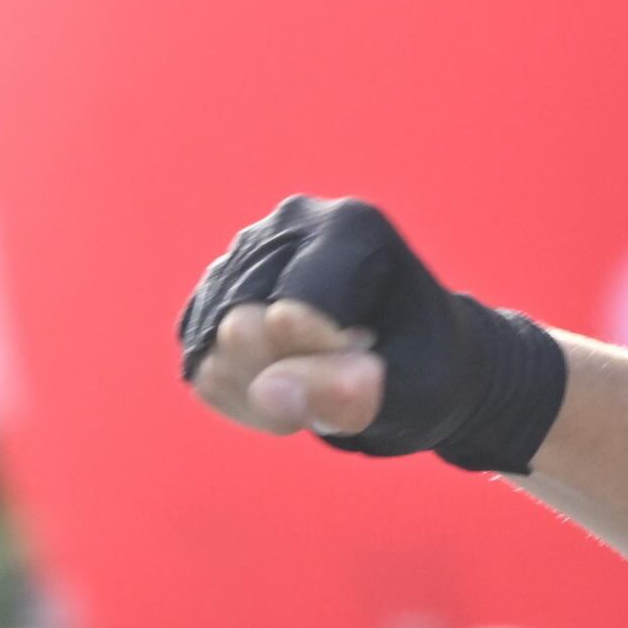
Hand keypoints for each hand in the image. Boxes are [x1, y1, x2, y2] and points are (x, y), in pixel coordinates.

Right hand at [175, 197, 563, 472]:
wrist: (411, 363)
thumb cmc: (426, 371)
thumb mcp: (414, 394)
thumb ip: (355, 395)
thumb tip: (270, 393)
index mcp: (351, 226)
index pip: (296, 311)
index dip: (325, 365)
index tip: (369, 365)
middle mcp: (286, 224)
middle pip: (242, 327)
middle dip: (292, 380)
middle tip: (348, 379)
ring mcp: (242, 256)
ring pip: (212, 351)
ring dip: (268, 399)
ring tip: (323, 385)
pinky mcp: (213, 297)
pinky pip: (201, 369)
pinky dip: (245, 402)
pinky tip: (291, 390)